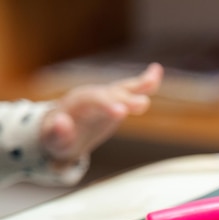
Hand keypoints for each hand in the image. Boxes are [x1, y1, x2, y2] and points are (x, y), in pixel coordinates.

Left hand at [40, 62, 163, 162]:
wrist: (60, 130)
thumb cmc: (56, 137)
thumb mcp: (52, 140)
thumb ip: (56, 133)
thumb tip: (61, 121)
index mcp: (76, 103)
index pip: (93, 101)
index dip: (107, 105)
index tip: (121, 112)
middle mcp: (93, 95)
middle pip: (112, 94)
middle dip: (126, 99)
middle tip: (143, 105)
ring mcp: (107, 96)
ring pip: (124, 89)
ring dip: (139, 86)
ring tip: (153, 81)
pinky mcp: (118, 100)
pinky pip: (132, 89)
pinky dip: (144, 82)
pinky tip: (157, 71)